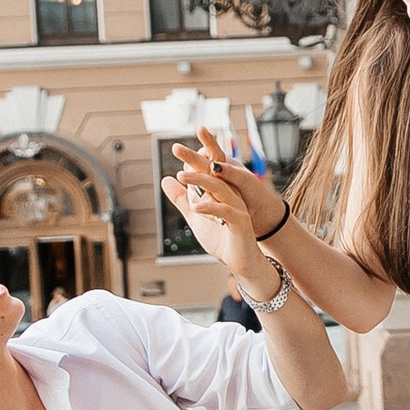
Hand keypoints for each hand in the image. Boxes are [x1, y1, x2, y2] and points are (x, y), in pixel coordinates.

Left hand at [163, 130, 285, 285]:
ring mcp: (237, 207)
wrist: (243, 262)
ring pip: (219, 188)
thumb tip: (166, 179)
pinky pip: (226, 211)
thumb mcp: (195, 216)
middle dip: (195, 159)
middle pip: (212, 172)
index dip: (193, 157)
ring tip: (182, 175)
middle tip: (177, 148)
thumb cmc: (222, 238)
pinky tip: (196, 207)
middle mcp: (230, 195)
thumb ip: (181, 199)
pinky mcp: (241, 222)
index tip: (177, 147)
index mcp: (220, 191)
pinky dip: (210, 207)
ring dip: (200, 180)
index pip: (206, 170)